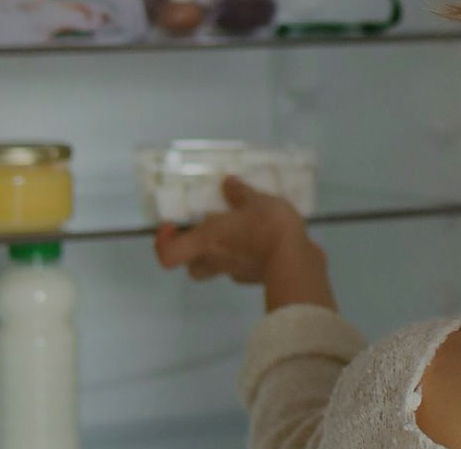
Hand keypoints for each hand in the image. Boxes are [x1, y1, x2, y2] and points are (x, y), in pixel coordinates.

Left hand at [153, 176, 336, 310]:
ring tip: (239, 233)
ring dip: (222, 254)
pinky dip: (248, 257)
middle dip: (195, 253)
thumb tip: (227, 183)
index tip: (173, 226)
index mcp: (206, 241)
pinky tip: (263, 241)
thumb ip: (240, 192)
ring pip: (218, 268)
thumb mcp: (255, 200)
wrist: (296, 260)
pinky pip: (244, 268)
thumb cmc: (266, 227)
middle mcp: (216, 260)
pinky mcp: (257, 278)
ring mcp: (236, 272)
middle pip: (192, 267)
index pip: (168, 255)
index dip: (164, 243)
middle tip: (207, 233)